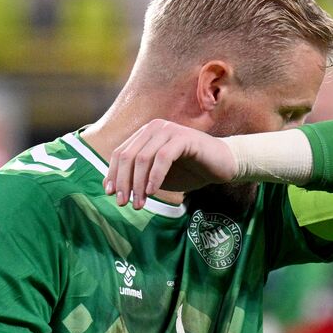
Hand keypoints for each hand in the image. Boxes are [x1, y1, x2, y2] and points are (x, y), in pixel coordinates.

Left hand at [104, 120, 236, 208]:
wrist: (222, 165)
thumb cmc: (190, 171)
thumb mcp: (158, 176)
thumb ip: (139, 178)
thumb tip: (114, 189)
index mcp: (144, 135)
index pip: (120, 154)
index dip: (113, 174)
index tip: (111, 195)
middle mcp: (154, 128)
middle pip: (128, 156)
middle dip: (124, 182)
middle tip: (124, 203)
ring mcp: (169, 131)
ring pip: (143, 158)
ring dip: (138, 184)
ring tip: (139, 203)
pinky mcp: (183, 138)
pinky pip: (163, 157)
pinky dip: (155, 176)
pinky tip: (153, 191)